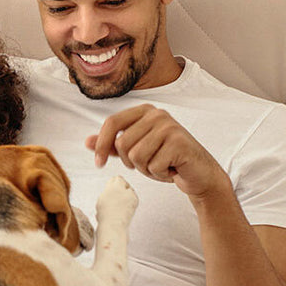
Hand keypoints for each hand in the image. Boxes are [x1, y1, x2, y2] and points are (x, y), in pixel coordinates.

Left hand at [86, 104, 226, 198]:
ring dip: (147, 169)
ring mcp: (169, 126)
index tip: (98, 164)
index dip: (101, 145)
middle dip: (132, 163)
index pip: (112, 123)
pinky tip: (172, 169)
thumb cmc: (166, 159)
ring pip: (136, 156)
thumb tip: (87, 141)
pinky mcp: (179, 142)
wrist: (198, 173)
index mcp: (144, 111)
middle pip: (122, 144)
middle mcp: (156, 114)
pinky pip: (153, 165)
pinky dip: (160, 174)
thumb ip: (113, 145)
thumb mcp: (136, 151)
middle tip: (150, 163)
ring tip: (162, 165)